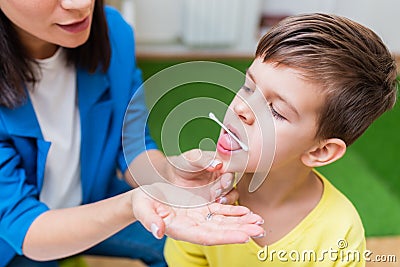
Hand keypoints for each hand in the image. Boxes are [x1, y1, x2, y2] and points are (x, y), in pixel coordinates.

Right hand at [131, 184, 263, 244]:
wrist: (145, 196)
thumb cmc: (142, 202)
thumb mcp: (141, 207)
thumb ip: (148, 219)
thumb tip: (157, 231)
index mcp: (179, 228)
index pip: (206, 236)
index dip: (225, 237)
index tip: (243, 237)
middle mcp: (192, 226)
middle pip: (220, 231)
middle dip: (240, 231)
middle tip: (260, 229)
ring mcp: (198, 217)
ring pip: (224, 222)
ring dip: (242, 222)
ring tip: (259, 221)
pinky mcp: (201, 207)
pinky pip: (221, 211)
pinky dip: (235, 212)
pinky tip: (247, 212)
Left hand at [166, 149, 234, 199]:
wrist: (171, 177)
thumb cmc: (182, 163)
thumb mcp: (192, 158)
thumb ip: (205, 160)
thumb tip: (218, 164)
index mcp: (220, 162)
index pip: (231, 167)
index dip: (230, 174)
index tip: (224, 181)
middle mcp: (222, 175)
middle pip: (232, 182)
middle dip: (226, 187)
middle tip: (216, 191)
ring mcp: (219, 187)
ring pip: (232, 193)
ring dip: (228, 197)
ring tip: (218, 199)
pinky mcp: (215, 199)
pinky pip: (224, 203)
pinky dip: (223, 205)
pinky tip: (216, 204)